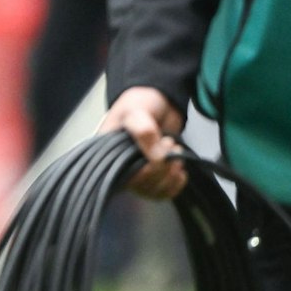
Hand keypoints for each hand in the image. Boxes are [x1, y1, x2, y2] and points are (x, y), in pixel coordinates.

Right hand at [99, 85, 186, 199]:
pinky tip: (180, 172)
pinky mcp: (155, 173)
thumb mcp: (137, 111)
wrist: (160, 98)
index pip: (126, 177)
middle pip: (141, 186)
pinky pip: (163, 192)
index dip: (147, 171)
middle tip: (170, 145)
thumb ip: (143, 131)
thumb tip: (157, 157)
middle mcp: (122, 165)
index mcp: (109, 153)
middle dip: (162, 170)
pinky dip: (176, 185)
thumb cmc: (141, 102)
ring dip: (170, 176)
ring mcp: (139, 170)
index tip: (160, 152)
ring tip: (176, 152)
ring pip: (153, 191)